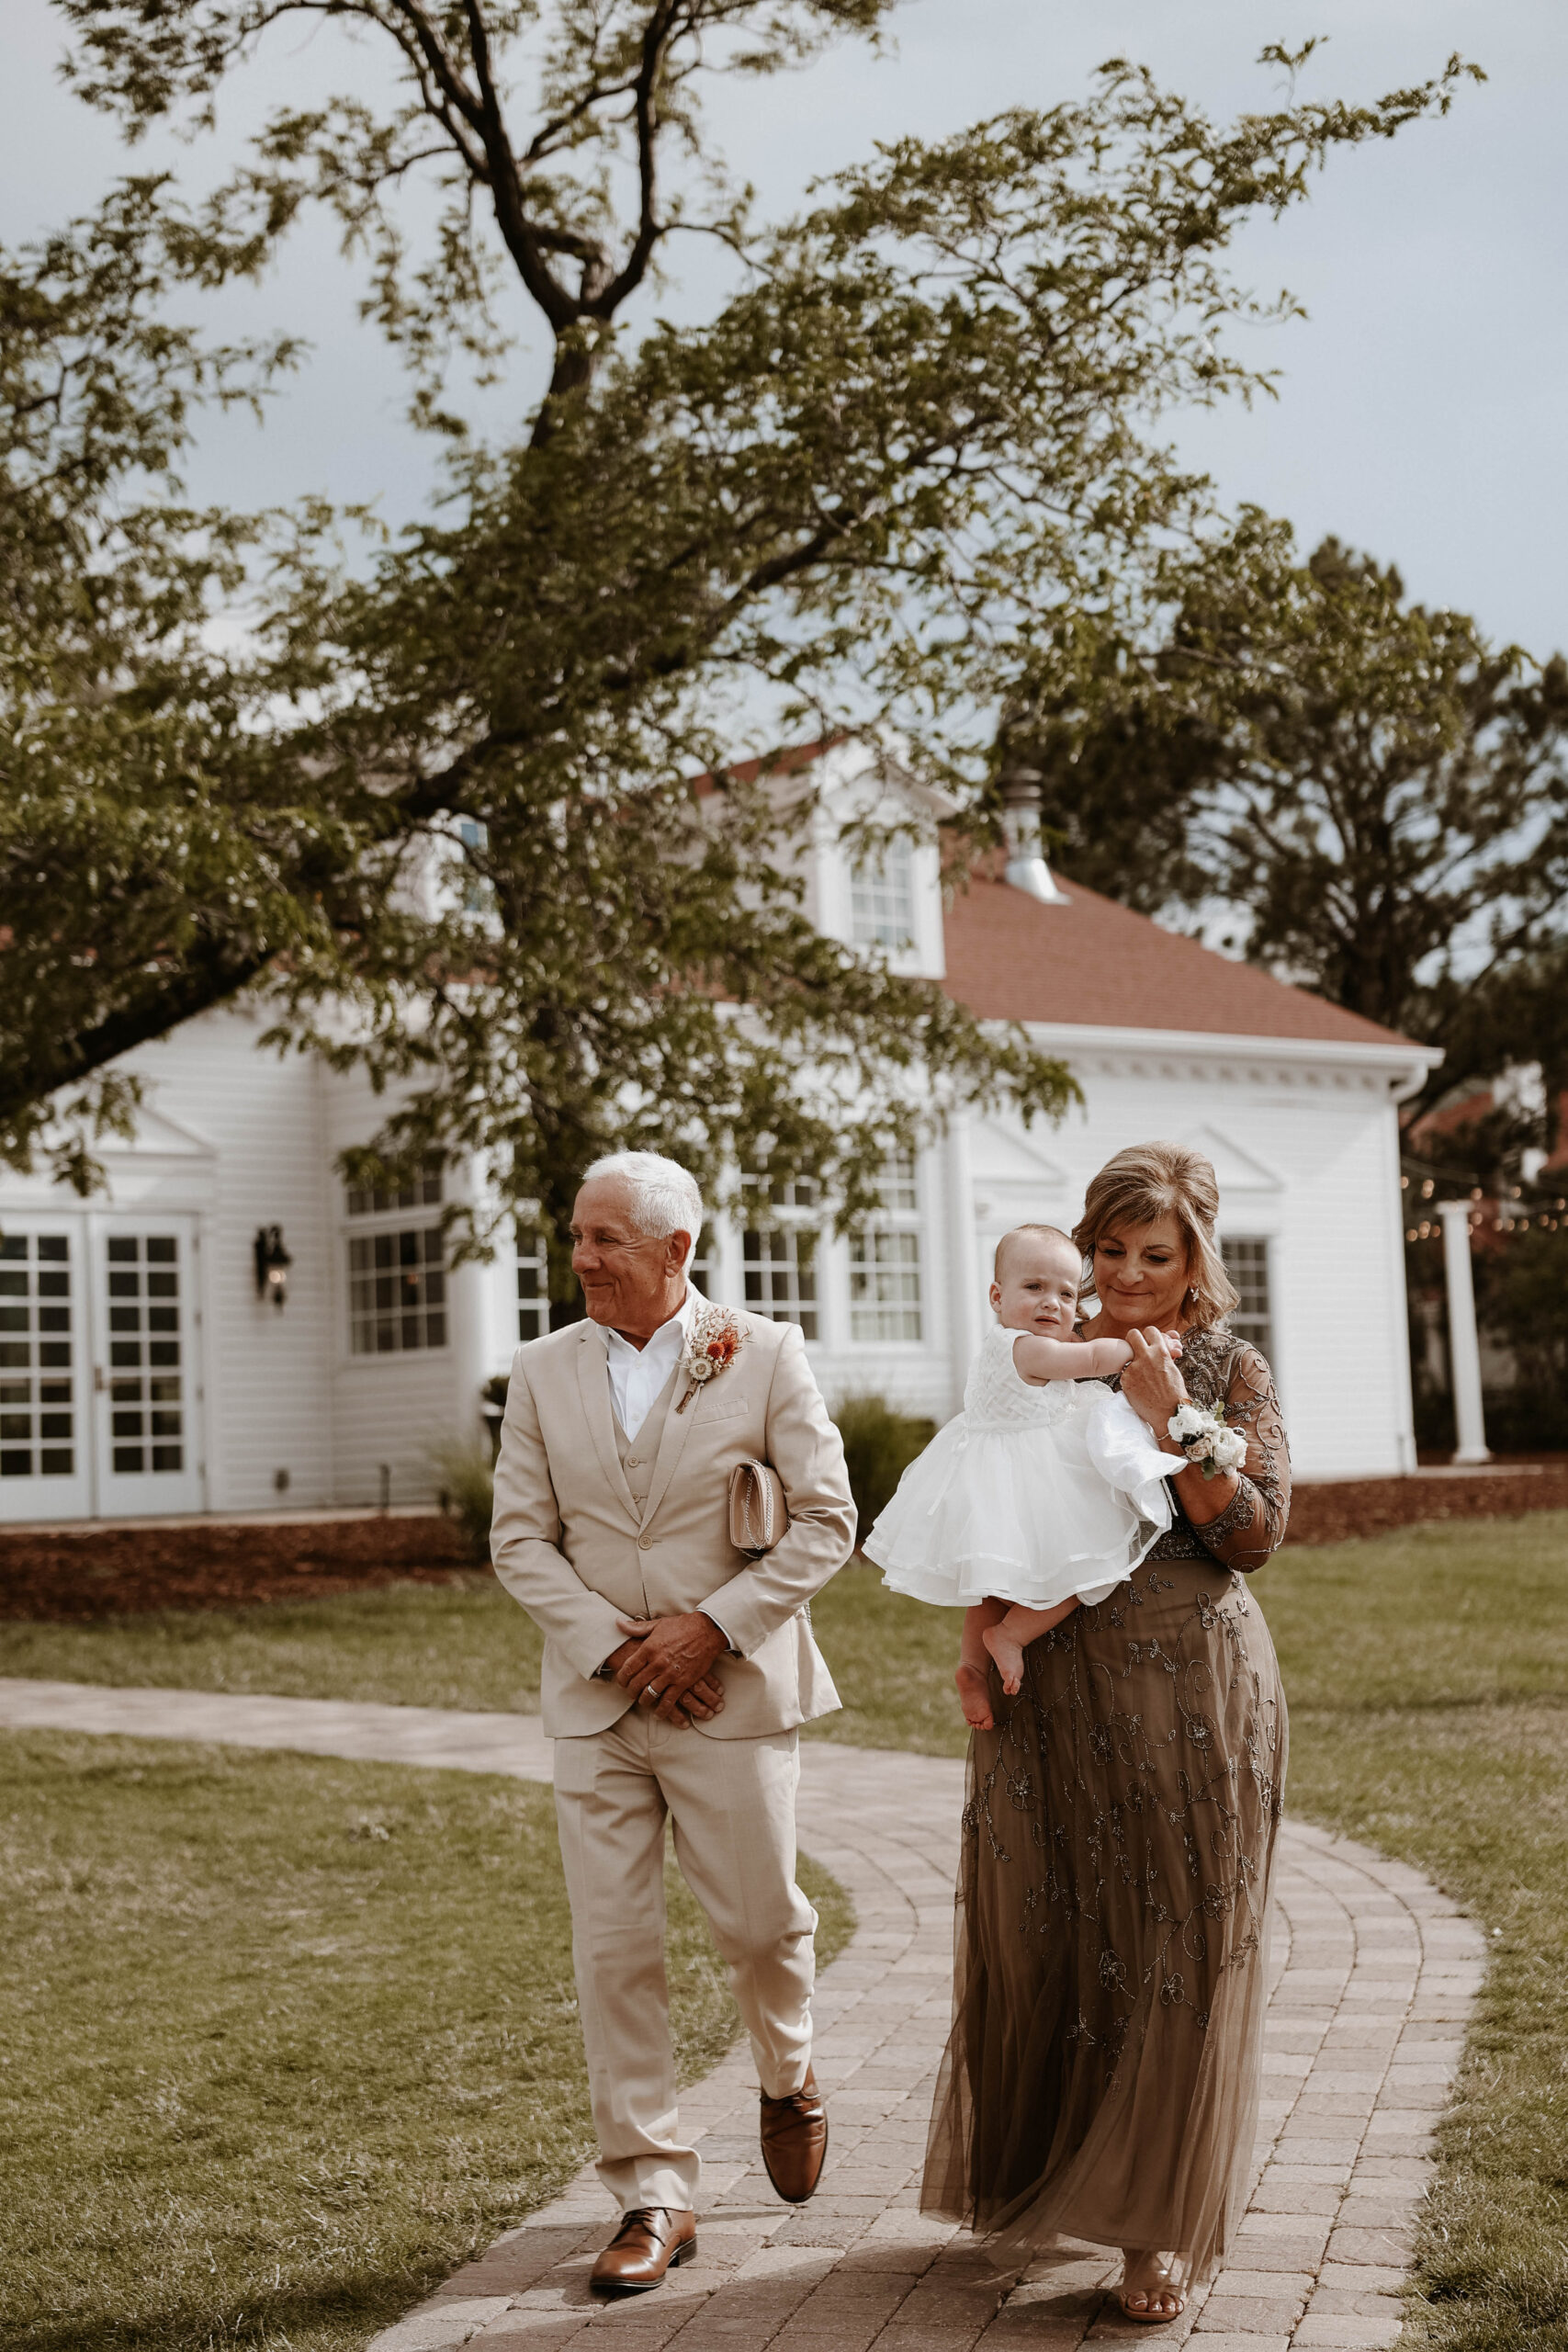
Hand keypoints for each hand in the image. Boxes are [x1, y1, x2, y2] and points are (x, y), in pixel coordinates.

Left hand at [612, 1612, 728, 1727]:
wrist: (707, 1630)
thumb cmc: (682, 1626)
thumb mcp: (657, 1624)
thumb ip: (636, 1628)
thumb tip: (618, 1623)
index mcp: (649, 1647)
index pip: (628, 1668)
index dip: (622, 1678)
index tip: (622, 1682)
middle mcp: (657, 1662)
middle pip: (636, 1683)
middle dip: (631, 1691)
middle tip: (631, 1693)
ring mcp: (670, 1674)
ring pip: (650, 1694)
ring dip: (644, 1701)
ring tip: (643, 1701)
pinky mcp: (683, 1682)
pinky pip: (668, 1701)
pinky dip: (662, 1710)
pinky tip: (658, 1713)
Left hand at [1119, 1326, 1186, 1435]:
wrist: (1169, 1413)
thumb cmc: (1174, 1393)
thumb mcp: (1172, 1369)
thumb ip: (1164, 1356)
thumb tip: (1162, 1349)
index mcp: (1161, 1352)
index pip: (1150, 1330)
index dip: (1148, 1335)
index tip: (1148, 1341)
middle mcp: (1146, 1356)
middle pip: (1133, 1334)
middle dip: (1134, 1339)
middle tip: (1136, 1348)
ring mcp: (1134, 1367)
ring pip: (1125, 1353)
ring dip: (1130, 1359)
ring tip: (1137, 1369)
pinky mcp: (1125, 1379)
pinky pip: (1124, 1371)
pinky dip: (1129, 1377)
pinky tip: (1137, 1385)